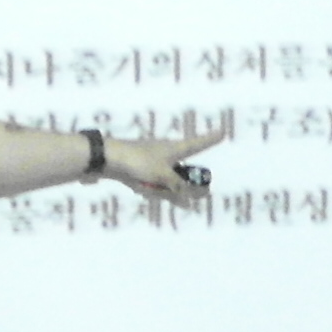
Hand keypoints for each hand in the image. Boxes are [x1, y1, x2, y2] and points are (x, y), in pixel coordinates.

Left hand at [102, 113, 236, 201]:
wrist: (108, 158)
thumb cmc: (138, 162)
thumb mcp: (162, 177)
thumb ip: (177, 189)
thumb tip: (190, 200)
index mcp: (175, 148)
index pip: (199, 143)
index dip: (211, 138)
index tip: (223, 131)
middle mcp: (167, 152)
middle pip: (183, 170)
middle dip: (182, 184)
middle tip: (182, 194)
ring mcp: (154, 160)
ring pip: (168, 179)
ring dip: (164, 189)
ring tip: (151, 189)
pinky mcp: (141, 168)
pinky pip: (154, 182)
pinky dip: (152, 188)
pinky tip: (142, 189)